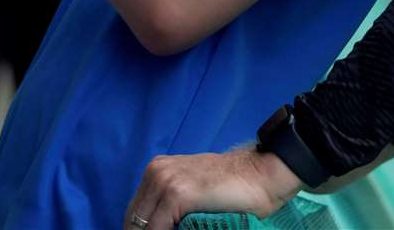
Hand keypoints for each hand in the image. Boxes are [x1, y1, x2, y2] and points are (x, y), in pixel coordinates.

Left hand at [124, 149, 302, 229]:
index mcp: (156, 169)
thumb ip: (167, 203)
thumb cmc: (231, 187)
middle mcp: (156, 172)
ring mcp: (165, 181)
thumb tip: (151, 227)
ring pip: (142, 226)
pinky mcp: (177, 194)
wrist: (260, 175)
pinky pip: (156, 229)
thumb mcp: (191, 188)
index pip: (134, 213)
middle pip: (133, 220)